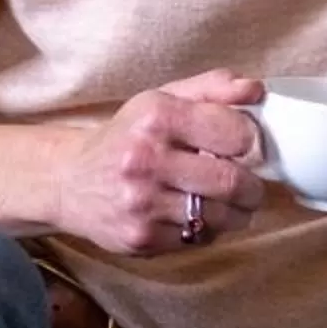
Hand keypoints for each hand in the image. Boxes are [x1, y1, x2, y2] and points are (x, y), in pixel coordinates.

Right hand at [54, 70, 266, 255]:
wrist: (70, 181)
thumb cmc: (127, 136)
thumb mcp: (163, 100)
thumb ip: (213, 88)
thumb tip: (255, 89)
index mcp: (156, 116)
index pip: (234, 131)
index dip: (249, 141)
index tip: (244, 147)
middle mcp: (146, 159)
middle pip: (231, 181)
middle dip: (252, 187)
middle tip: (250, 186)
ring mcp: (142, 202)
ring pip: (220, 216)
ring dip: (236, 213)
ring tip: (229, 204)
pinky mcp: (141, 237)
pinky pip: (198, 239)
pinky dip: (208, 230)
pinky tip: (195, 216)